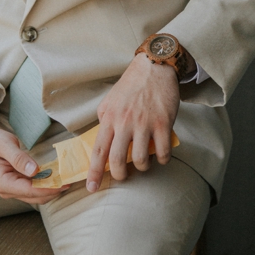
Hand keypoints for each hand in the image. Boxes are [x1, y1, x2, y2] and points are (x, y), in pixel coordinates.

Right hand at [0, 105, 66, 204]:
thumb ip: (19, 158)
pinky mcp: (14, 184)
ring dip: (51, 190)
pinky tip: (56, 178)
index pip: (31, 190)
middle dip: (54, 191)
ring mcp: (10, 189)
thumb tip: (35, 171)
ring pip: (35, 195)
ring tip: (67, 180)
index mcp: (2, 183)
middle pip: (35, 197)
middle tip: (72, 181)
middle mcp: (6, 190)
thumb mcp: (5, 145)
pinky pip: (32, 189)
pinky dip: (44, 185)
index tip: (65, 183)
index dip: (50, 188)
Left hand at [88, 55, 179, 190]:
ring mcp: (145, 123)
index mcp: (109, 118)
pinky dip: (162, 159)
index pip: (98, 151)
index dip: (93, 173)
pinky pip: (163, 150)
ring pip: (140, 158)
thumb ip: (104, 119)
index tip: (91, 187)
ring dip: (142, 167)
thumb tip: (102, 138)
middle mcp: (125, 123)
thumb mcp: (109, 100)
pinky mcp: (163, 122)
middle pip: (117, 160)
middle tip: (122, 176)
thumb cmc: (131, 84)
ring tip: (143, 164)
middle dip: (119, 175)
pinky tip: (161, 158)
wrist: (154, 67)